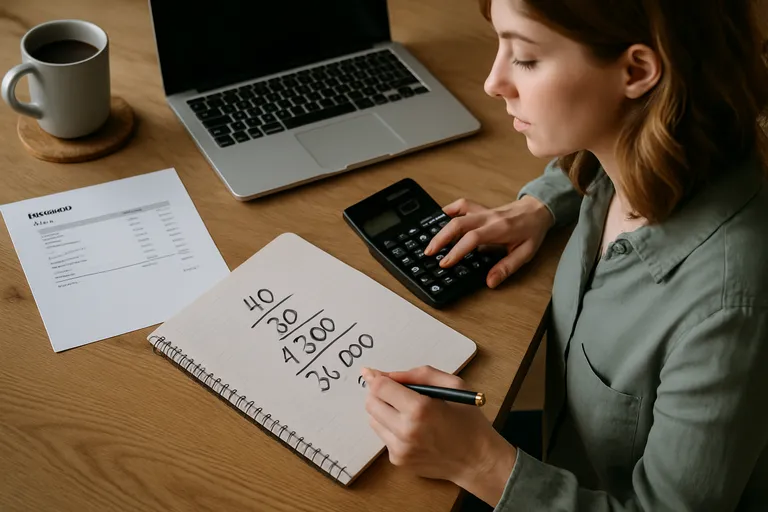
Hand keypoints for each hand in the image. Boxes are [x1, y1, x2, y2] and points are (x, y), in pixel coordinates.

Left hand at [362, 365, 516, 506]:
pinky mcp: (398, 460)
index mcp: (420, 409)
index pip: (380, 388)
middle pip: (371, 404)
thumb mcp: (452, 385)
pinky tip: (412, 429)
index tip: (371, 372)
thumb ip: (419, 375)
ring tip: (406, 411)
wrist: (477, 460)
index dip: (375, 377)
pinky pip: (384, 436)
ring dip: (383, 411)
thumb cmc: (468, 420)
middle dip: (378, 393)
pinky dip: (392, 428)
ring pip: (373, 420)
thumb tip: (386, 375)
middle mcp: (406, 430)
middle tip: (392, 391)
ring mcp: (400, 448)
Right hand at [424, 195, 553, 287]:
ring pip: (456, 214)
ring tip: (430, 241)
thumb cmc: (532, 231)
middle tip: (429, 253)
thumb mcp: (525, 253)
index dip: (457, 251)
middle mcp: (488, 217)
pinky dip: (448, 211)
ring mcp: (483, 211)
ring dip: (441, 226)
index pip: (472, 238)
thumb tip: (490, 281)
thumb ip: (507, 267)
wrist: (537, 210)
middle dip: (440, 238)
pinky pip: (461, 205)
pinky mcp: (480, 208)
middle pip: (458, 223)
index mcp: (499, 229)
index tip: (446, 263)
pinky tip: (440, 219)